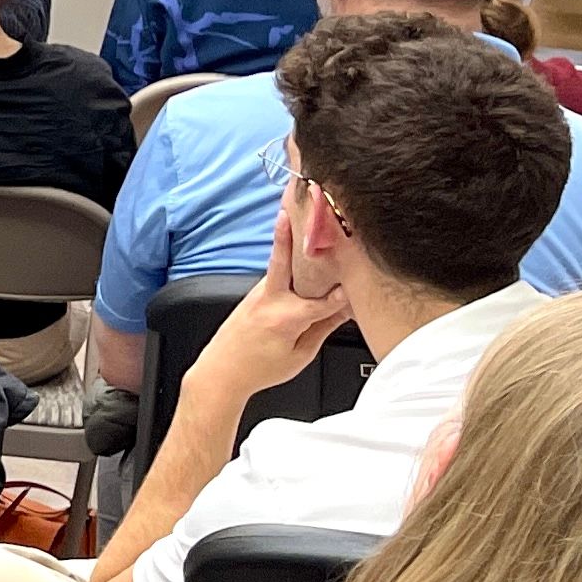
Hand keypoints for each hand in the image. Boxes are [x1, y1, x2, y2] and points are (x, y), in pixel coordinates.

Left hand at [196, 213, 352, 398]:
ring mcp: (258, 294)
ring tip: (311, 220)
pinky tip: (302, 254)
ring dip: (295, 243)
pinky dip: (289, 262)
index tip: (361, 283)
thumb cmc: (257, 370)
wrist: (220, 372)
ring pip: (282, 265)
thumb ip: (324, 328)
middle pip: (287, 260)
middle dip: (294, 234)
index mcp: (285, 318)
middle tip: (309, 209)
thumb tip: (346, 309)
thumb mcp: (300, 355)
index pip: (326, 299)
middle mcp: (269, 300)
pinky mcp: (253, 294)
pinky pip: (277, 275)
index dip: (346, 293)